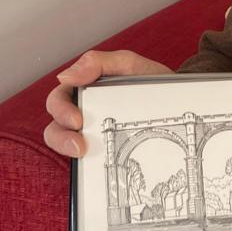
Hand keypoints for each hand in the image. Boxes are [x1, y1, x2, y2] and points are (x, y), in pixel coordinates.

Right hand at [43, 49, 172, 156]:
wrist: (176, 101)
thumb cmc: (149, 80)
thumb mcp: (128, 64)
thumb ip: (99, 62)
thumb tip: (65, 76)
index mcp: (84, 89)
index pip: (58, 99)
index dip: (61, 110)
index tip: (77, 121)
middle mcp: (82, 111)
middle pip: (55, 125)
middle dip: (60, 136)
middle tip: (78, 144)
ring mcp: (90, 132)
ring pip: (63, 143)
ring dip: (65, 148)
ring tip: (82, 153)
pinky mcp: (102, 150)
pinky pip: (85, 160)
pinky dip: (84, 164)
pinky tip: (94, 167)